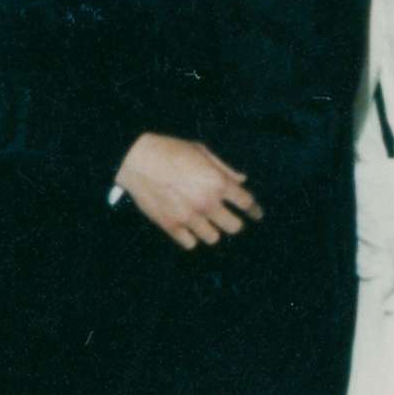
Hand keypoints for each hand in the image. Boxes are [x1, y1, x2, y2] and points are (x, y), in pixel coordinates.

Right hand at [116, 133, 260, 249]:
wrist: (137, 159)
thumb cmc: (170, 150)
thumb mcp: (202, 151)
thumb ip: (225, 169)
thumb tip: (242, 181)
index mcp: (217, 183)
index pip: (246, 203)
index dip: (255, 210)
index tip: (257, 214)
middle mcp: (207, 203)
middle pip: (234, 227)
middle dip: (234, 222)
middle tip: (228, 218)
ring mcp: (189, 217)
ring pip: (213, 238)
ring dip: (212, 230)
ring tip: (205, 222)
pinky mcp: (171, 226)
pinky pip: (190, 244)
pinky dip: (191, 238)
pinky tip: (188, 228)